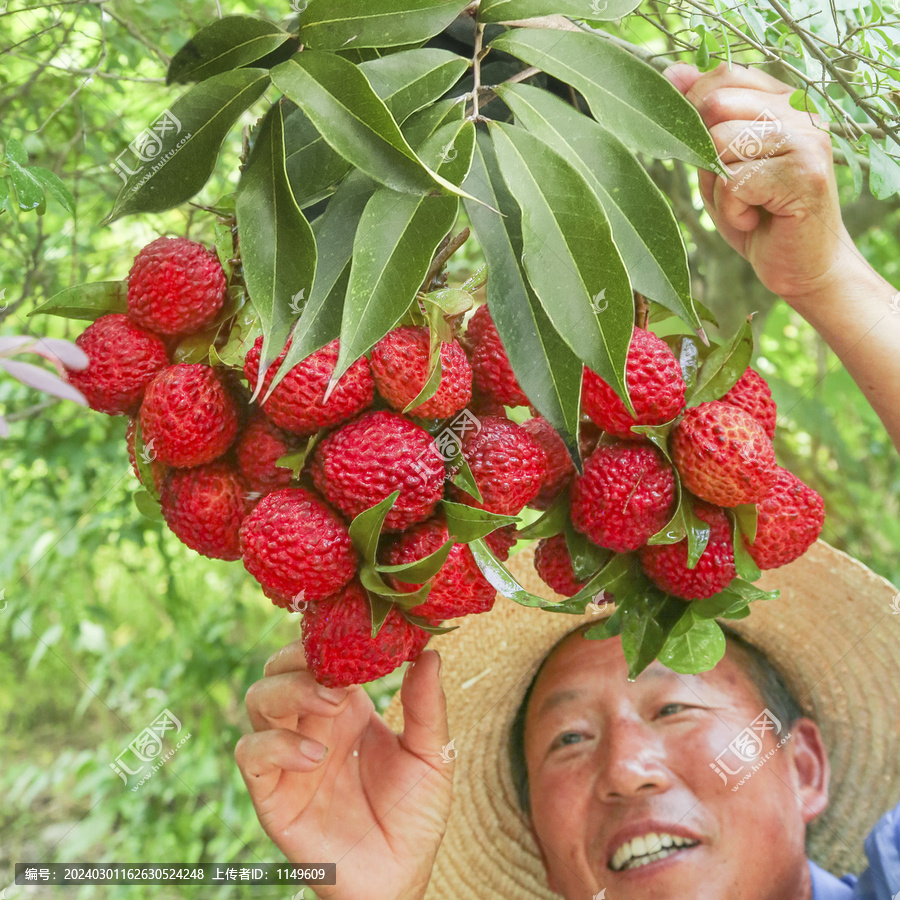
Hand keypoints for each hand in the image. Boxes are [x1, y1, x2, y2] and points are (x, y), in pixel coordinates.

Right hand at [235, 644, 451, 899]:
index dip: (326, 639)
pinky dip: (275, 745)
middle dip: (301, 660)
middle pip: (280, 668)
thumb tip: (429, 651)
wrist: (399, 879)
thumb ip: (427, 706)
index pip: (318, 656)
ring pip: (259, 700)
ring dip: (290, 693)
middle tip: (340, 677)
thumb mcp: (431, 756)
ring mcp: (289, 758)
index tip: (353, 633)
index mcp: (347, 708)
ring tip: (331, 707)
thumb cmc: (415, 816)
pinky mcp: (273, 795)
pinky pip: (252, 754)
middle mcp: (312, 725)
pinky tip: (314, 757)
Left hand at [664, 62, 854, 305]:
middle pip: (715, 105)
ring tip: (747, 205)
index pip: (723, 75)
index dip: (692, 108)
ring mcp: (807, 139)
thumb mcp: (718, 167)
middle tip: (726, 187)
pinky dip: (732, 210)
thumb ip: (699, 124)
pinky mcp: (805, 174)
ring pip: (722, 142)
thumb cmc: (757, 217)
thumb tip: (670, 74)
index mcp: (781, 102)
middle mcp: (800, 111)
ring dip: (718, 187)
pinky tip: (754, 219)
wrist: (801, 266)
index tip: (695, 145)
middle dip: (701, 150)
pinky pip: (736, 182)